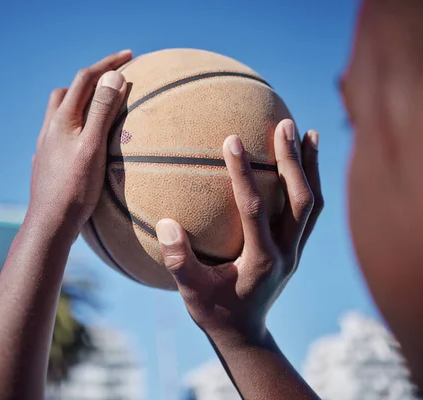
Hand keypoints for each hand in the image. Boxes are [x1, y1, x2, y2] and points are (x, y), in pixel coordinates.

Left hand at [28, 50, 131, 234]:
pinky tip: (81, 139)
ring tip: (98, 107)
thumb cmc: (75, 187)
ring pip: (59, 112)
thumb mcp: (93, 146)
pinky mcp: (46, 161)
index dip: (107, 63)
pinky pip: (58, 132)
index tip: (130, 55)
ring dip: (78, 101)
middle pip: (68, 91)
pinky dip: (73, 124)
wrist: (50, 223)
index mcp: (62, 119)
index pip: (85, 78)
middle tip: (113, 81)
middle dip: (90, 80)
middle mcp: (50, 128)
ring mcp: (45, 145)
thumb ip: (102, 111)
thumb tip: (113, 76)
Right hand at [155, 119, 322, 342]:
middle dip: (292, 161)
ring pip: (312, 204)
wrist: (245, 334)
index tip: (232, 140)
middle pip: (300, 201)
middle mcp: (285, 253)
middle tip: (284, 123)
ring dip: (310, 166)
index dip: (243, 174)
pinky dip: (311, 182)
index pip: (254, 209)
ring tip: (305, 131)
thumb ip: (178, 261)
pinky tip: (304, 160)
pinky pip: (310, 211)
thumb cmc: (214, 312)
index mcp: (260, 261)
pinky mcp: (295, 249)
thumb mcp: (191, 293)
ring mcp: (295, 251)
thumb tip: (168, 224)